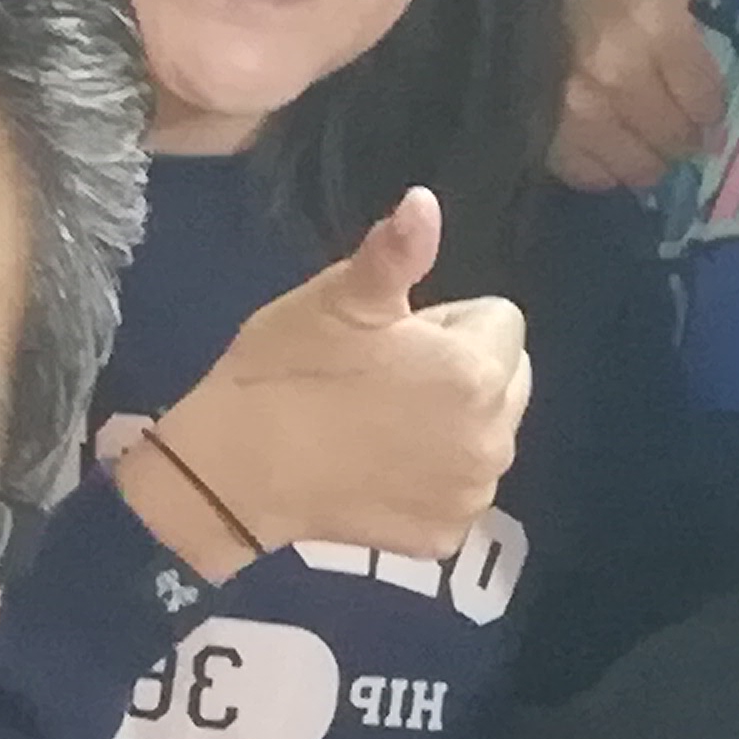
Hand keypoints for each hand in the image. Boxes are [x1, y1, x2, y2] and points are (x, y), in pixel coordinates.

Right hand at [140, 188, 531, 569]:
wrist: (232, 472)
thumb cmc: (285, 372)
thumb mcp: (336, 300)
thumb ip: (395, 253)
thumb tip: (425, 201)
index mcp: (476, 372)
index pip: (500, 319)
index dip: (444, 321)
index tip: (389, 338)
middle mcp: (494, 439)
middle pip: (506, 378)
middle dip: (461, 370)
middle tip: (383, 378)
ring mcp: (471, 495)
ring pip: (486, 433)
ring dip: (451, 423)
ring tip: (376, 420)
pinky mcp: (446, 537)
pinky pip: (459, 487)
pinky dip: (431, 478)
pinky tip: (377, 468)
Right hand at [552, 0, 738, 190]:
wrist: (514, 0)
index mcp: (648, 24)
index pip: (706, 100)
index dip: (707, 99)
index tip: (695, 87)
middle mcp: (612, 74)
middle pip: (676, 138)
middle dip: (681, 129)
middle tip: (669, 110)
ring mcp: (575, 114)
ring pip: (642, 166)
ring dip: (648, 153)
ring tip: (639, 126)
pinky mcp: (546, 141)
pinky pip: (599, 176)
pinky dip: (608, 165)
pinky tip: (604, 136)